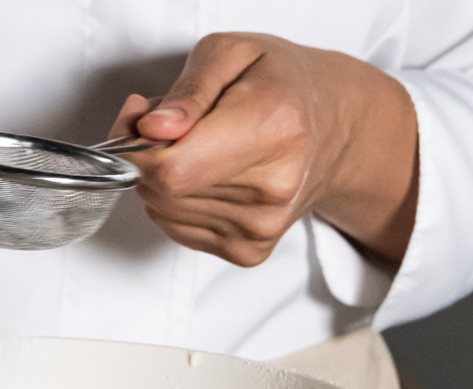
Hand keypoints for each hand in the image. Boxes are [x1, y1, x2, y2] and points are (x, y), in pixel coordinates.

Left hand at [111, 33, 417, 266]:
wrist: (332, 128)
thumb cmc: (278, 83)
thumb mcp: (231, 53)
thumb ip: (187, 90)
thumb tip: (152, 129)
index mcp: (273, 128)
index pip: (172, 167)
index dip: (140, 146)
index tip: (148, 121)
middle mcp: (273, 187)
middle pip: (163, 191)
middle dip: (150, 157)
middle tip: (177, 128)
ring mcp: (263, 226)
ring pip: (164, 212)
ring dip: (165, 180)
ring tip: (202, 148)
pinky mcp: (250, 251)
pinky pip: (178, 230)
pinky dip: (177, 203)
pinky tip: (210, 176)